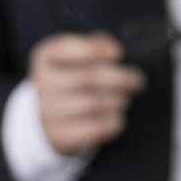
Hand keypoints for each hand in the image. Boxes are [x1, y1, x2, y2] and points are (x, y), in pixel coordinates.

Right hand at [30, 32, 145, 156]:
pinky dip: (113, 121)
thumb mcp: (76, 55)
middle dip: (120, 78)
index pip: (68, 49)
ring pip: (92, 104)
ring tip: (126, 98)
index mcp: (46, 56)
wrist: (50, 116)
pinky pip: (93, 129)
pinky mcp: (59, 135)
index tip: (119, 53)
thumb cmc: (72, 77)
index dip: (97, 50)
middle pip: (88, 78)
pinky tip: (118, 116)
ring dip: (118, 100)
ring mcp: (47, 111)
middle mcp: (43, 83)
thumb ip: (94, 45)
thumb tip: (111, 47)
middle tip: (137, 80)